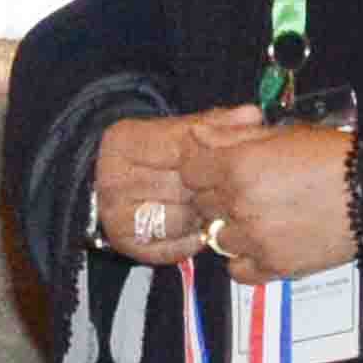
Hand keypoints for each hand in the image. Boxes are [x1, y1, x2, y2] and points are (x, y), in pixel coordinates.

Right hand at [91, 106, 253, 260]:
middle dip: (210, 189)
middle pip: (183, 187)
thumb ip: (216, 124)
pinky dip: (191, 239)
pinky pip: (173, 246)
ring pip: (181, 219)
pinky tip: (196, 226)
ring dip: (202, 216)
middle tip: (229, 188)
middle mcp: (111, 179)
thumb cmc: (158, 155)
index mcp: (122, 142)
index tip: (232, 161)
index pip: (182, 149)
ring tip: (209, 206)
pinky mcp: (124, 243)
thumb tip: (251, 116)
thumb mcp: (185, 130)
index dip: (212, 157)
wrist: (126, 185)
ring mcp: (113, 214)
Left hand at [193, 117, 356, 281]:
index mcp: (238, 166)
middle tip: (248, 192)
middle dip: (218, 198)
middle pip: (202, 206)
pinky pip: (238, 270)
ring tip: (263, 217)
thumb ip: (232, 135)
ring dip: (233, 229)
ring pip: (218, 239)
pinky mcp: (275, 266)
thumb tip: (197, 135)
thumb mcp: (282, 134)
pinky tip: (266, 243)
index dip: (203, 170)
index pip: (190, 172)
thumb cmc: (334, 158)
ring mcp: (256, 239)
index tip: (218, 170)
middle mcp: (240, 204)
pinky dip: (247, 260)